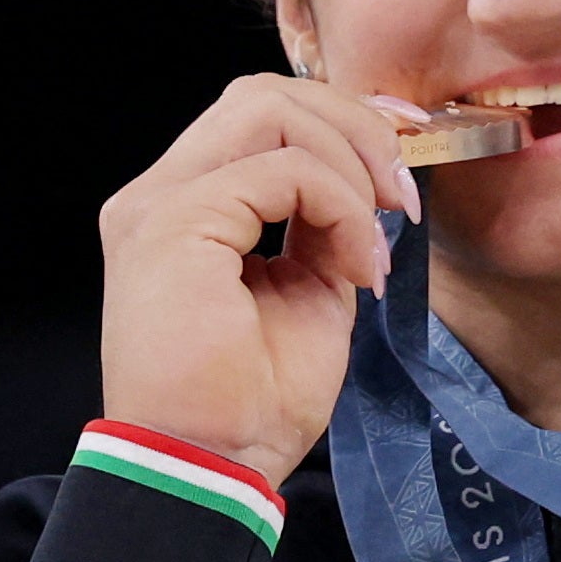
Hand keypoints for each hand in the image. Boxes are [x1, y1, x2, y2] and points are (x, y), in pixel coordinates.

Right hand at [93, 75, 417, 474]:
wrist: (208, 467)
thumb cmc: (250, 404)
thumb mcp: (306, 292)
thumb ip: (319, 225)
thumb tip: (366, 187)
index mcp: (182, 209)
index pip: (257, 117)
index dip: (340, 122)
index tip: (403, 168)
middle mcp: (157, 194)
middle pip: (262, 94)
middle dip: (352, 126)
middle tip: (401, 194)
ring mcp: (159, 203)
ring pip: (269, 108)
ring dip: (348, 162)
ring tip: (374, 237)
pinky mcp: (176, 221)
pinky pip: (285, 170)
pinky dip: (339, 205)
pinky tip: (353, 265)